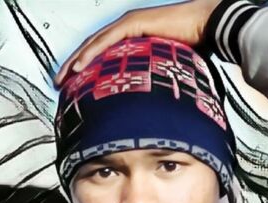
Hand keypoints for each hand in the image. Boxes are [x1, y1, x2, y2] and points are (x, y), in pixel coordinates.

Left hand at [53, 0, 219, 87]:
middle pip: (92, 50)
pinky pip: (107, 40)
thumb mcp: (167, 72)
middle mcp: (127, 30)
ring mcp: (128, 24)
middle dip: (73, 67)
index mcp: (132, 41)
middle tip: (58, 85)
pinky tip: (79, 67)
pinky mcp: (133, 23)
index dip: (86, 71)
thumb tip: (153, 115)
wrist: (209, 27)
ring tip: (62, 78)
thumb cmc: (194, 48)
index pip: (102, 56)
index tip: (73, 89)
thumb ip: (155, 86)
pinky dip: (91, 54)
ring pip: (94, 44)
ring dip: (76, 62)